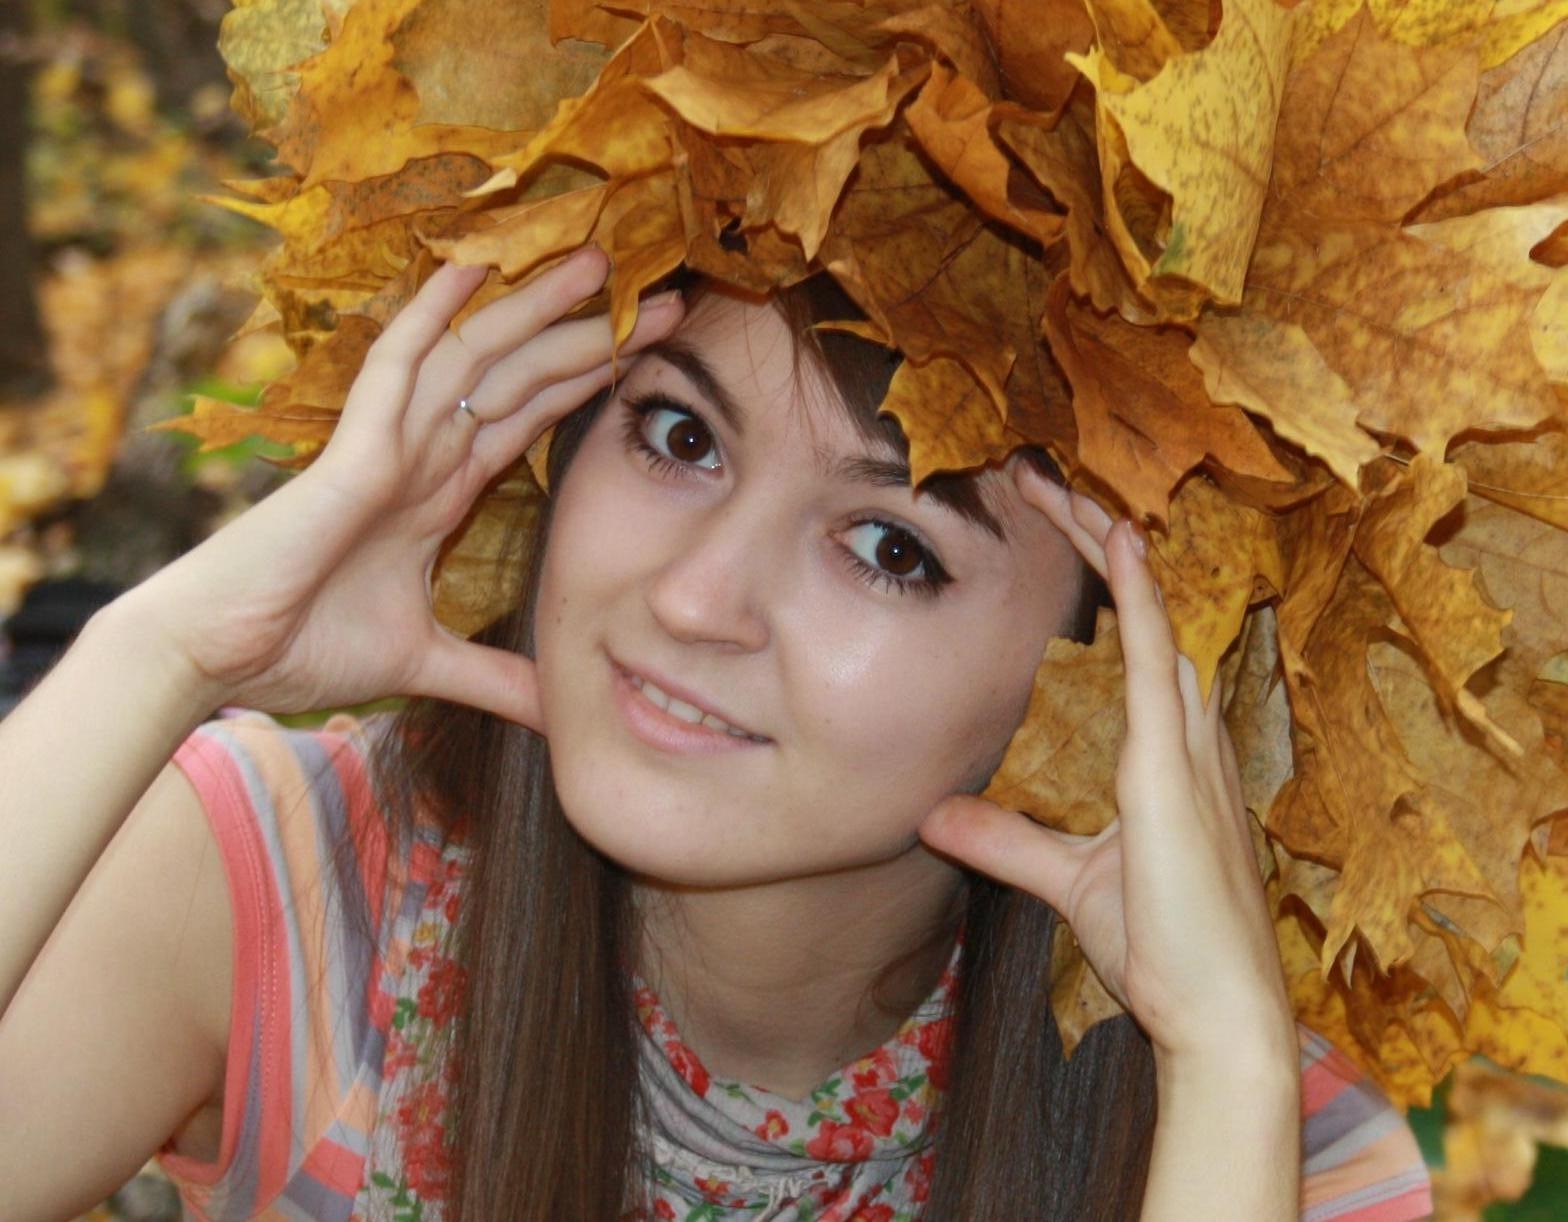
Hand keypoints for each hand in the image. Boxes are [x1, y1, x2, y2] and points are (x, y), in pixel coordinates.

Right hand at [124, 246, 682, 724]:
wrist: (215, 657)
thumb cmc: (299, 647)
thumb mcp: (427, 662)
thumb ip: (495, 679)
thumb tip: (559, 711)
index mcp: (437, 495)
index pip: (528, 420)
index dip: (587, 382)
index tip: (655, 354)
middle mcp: (419, 458)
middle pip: (517, 378)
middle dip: (587, 335)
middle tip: (664, 296)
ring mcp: (385, 448)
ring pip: (472, 360)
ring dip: (532, 309)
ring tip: (596, 261)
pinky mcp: (350, 456)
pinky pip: (394, 371)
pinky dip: (429, 319)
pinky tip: (469, 268)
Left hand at [918, 462, 1293, 1066]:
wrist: (1216, 1015)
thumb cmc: (1162, 948)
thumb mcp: (1067, 877)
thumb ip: (1005, 839)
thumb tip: (935, 818)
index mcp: (1167, 755)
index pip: (1134, 643)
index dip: (1103, 580)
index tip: (1057, 527)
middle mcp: (1187, 736)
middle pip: (1144, 611)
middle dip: (1099, 541)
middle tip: (1045, 479)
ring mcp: (1186, 748)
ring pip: (1148, 616)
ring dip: (1107, 547)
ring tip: (1063, 483)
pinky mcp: (1170, 773)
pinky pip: (1156, 662)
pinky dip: (1140, 597)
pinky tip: (1120, 539)